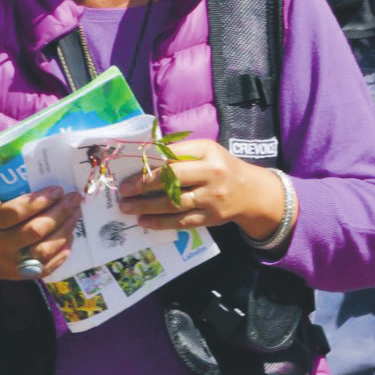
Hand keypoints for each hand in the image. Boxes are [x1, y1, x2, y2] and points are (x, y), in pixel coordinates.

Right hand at [0, 186, 81, 308]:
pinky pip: (47, 266)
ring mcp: (10, 265)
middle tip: (74, 198)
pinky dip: (62, 251)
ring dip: (65, 230)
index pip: (15, 212)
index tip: (57, 189)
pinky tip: (70, 235)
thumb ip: (13, 201)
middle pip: (34, 231)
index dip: (39, 200)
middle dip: (59, 213)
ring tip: (76, 214)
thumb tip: (49, 190)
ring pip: (44, 250)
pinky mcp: (20, 277)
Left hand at [117, 138, 284, 243]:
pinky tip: (144, 221)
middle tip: (124, 191)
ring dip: (146, 206)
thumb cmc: (220, 167)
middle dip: (144, 185)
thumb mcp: (206, 152)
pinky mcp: (211, 217)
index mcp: (207, 152)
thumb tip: (145, 156)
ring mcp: (212, 198)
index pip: (173, 156)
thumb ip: (179, 152)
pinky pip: (182, 221)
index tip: (130, 171)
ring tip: (127, 207)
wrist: (250, 192)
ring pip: (174, 203)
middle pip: (172, 179)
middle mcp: (211, 174)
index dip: (150, 164)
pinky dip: (160, 223)